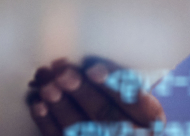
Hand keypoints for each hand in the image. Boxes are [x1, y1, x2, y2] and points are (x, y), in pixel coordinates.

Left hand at [24, 58, 165, 135]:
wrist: (108, 129)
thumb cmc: (120, 106)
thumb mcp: (131, 94)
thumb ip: (116, 78)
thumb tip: (83, 60)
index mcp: (151, 120)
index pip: (137, 102)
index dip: (115, 85)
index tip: (93, 70)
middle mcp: (133, 135)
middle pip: (105, 115)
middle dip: (82, 93)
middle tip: (62, 74)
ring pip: (80, 130)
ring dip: (60, 105)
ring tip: (46, 85)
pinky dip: (47, 122)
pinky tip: (38, 104)